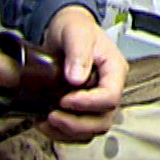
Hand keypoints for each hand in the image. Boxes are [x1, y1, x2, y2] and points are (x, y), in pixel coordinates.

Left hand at [38, 5, 128, 142]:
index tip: (65, 99)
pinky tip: (45, 121)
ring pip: (90, 130)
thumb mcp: (76, 32)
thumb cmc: (75, 26)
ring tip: (46, 120)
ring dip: (67, 131)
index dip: (87, 103)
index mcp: (114, 70)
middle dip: (76, 124)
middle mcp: (109, 88)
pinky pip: (78, 131)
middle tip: (52, 115)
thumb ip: (78, 52)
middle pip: (102, 120)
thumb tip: (76, 78)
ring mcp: (97, 101)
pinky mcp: (83, 108)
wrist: (65, 28)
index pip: (110, 96)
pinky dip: (61, 132)